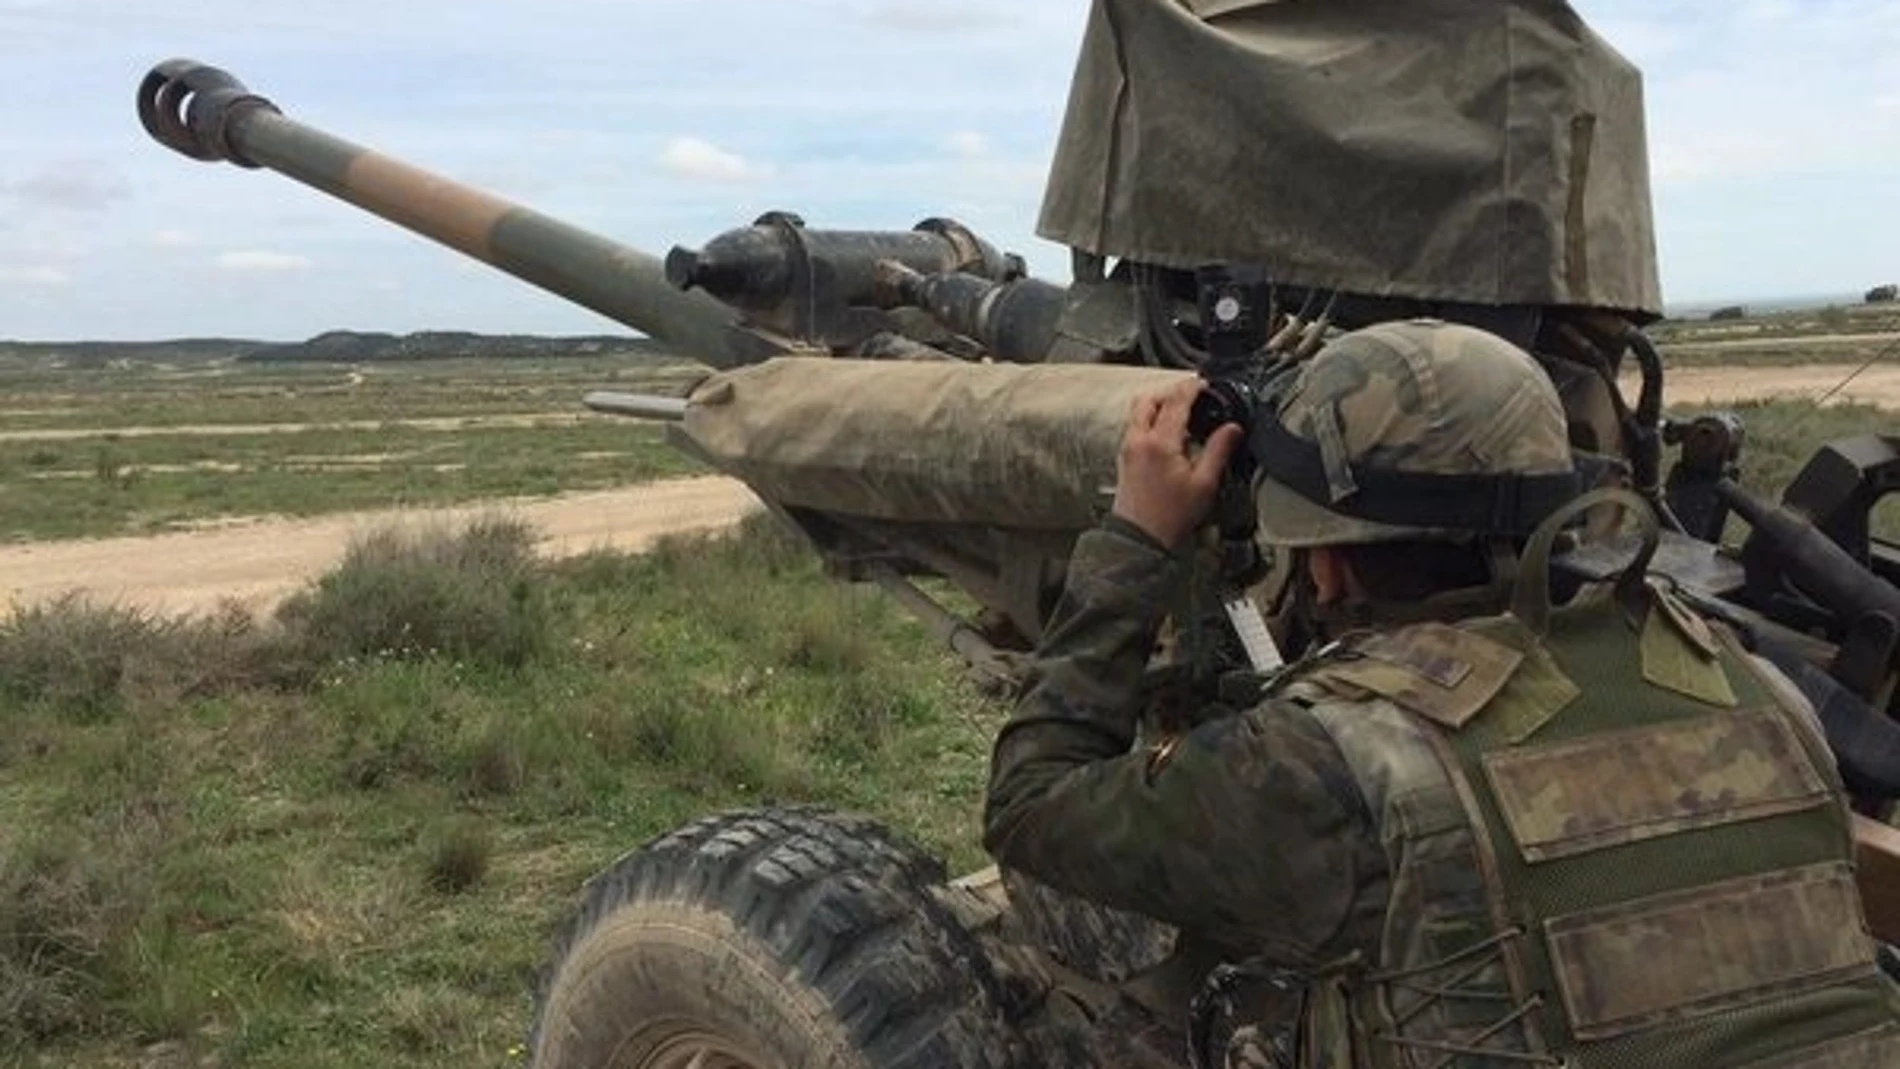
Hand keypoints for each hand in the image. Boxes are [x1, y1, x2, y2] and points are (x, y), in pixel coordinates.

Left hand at [1110, 379, 1243, 549]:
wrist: (1140, 538)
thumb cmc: (1171, 516)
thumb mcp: (1204, 484)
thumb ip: (1219, 450)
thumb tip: (1232, 428)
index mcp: (1159, 442)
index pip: (1175, 401)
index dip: (1191, 387)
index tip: (1203, 383)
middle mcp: (1138, 440)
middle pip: (1148, 398)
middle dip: (1170, 391)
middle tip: (1190, 394)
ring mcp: (1128, 448)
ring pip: (1138, 411)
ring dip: (1158, 404)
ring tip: (1181, 413)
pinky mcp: (1125, 458)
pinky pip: (1135, 426)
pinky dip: (1150, 420)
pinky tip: (1168, 434)